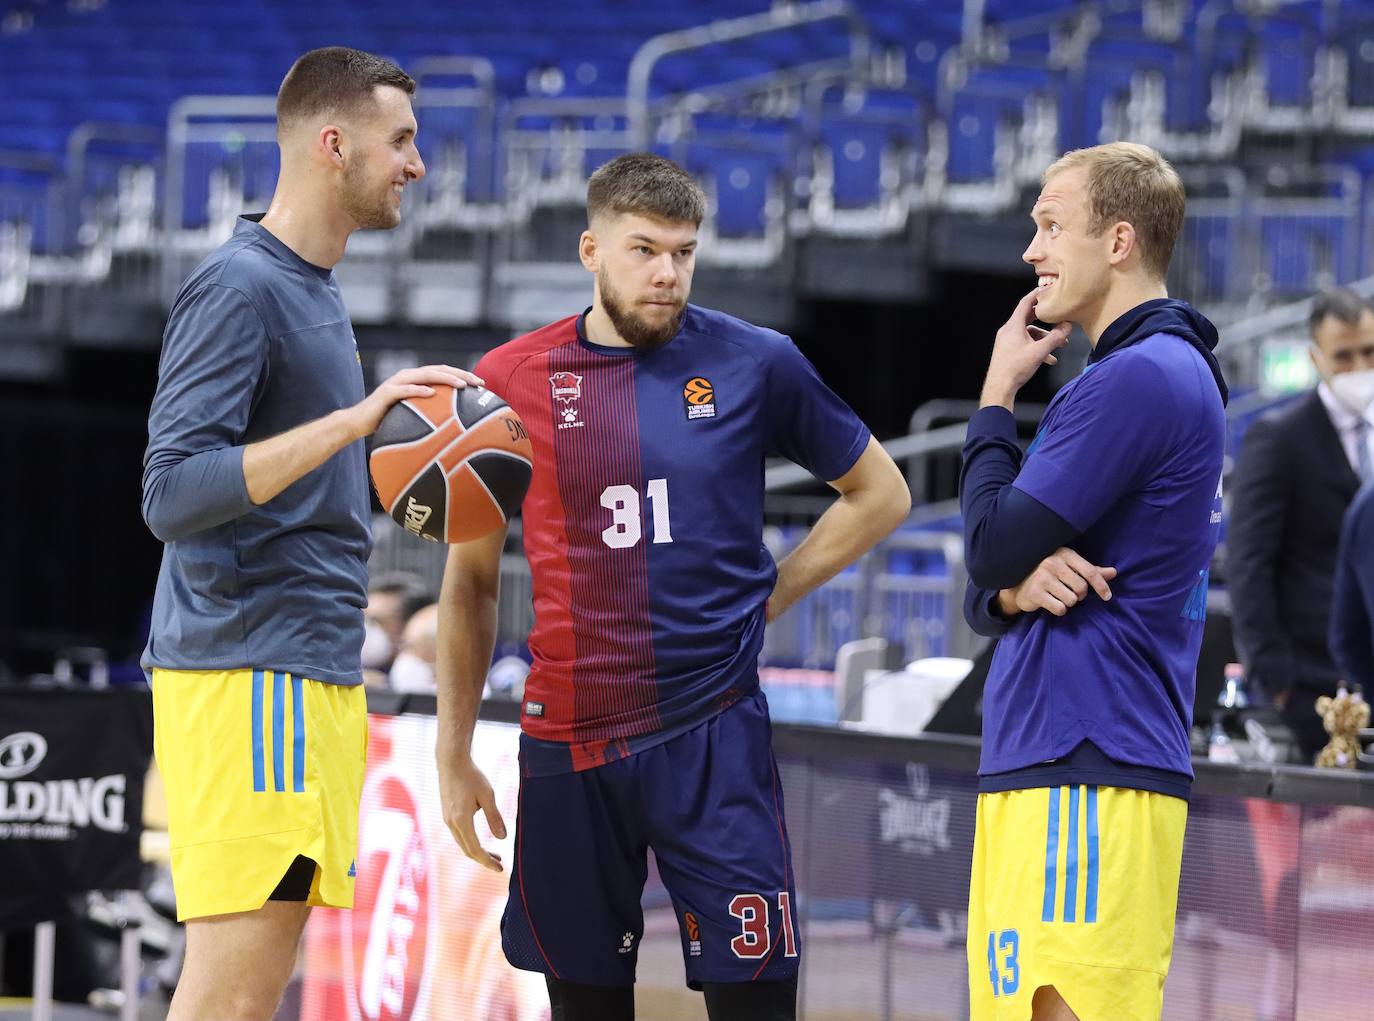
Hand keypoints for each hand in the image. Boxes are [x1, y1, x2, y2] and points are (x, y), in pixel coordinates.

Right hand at [347, 365, 483, 439]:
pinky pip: (405, 390)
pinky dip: (419, 390)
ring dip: (445, 378)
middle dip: (460, 374)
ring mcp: (397, 383)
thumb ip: (429, 413)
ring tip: (462, 384)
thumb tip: (454, 426)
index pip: (443, 373)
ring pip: (425, 375)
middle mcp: (408, 376)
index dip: (463, 375)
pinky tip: (432, 393)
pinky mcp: (387, 393)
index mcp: (415, 379)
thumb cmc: (387, 420)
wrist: (358, 422)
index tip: (481, 384)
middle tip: (478, 382)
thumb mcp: (412, 416)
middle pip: (439, 370)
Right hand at [436, 746, 505, 871]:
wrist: (451, 762)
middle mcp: (451, 823)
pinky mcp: (447, 814)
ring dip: (477, 850)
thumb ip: (494, 817)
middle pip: (467, 850)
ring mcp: (446, 819)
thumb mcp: (487, 795)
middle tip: (500, 863)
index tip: (500, 868)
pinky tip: (480, 838)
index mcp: (461, 820)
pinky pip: (458, 834)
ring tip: (494, 853)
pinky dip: (470, 841)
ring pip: (462, 843)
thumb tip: (502, 838)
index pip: (475, 849)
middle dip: (483, 859)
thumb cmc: (471, 776)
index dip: (487, 861)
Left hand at [980, 289, 1069, 408]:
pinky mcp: (1008, 351)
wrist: (999, 387)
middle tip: (1058, 314)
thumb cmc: (1016, 368)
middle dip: (1047, 318)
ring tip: (1061, 346)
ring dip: (1045, 338)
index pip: (1026, 303)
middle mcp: (1008, 330)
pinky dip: (1038, 347)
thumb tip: (1068, 326)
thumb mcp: (1040, 351)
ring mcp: (1007, 341)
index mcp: (1013, 326)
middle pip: (1029, 317)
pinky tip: (1050, 359)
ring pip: (1030, 333)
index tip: (1047, 289)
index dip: (1037, 294)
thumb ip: (1056, 338)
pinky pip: (1025, 343)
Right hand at [998, 547, 1115, 616]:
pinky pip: (1060, 608)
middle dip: (1079, 595)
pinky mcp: (1035, 593)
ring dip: (1068, 602)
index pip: (1089, 571)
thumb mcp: (1069, 568)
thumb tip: (1113, 573)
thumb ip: (1090, 571)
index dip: (1101, 586)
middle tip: (1069, 592)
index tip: (1107, 597)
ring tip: (1058, 596)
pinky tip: (1051, 603)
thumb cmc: (1049, 575)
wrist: (1018, 585)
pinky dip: (1059, 609)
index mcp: (1063, 554)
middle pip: (1081, 588)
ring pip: (1071, 600)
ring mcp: (1042, 577)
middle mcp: (1052, 563)